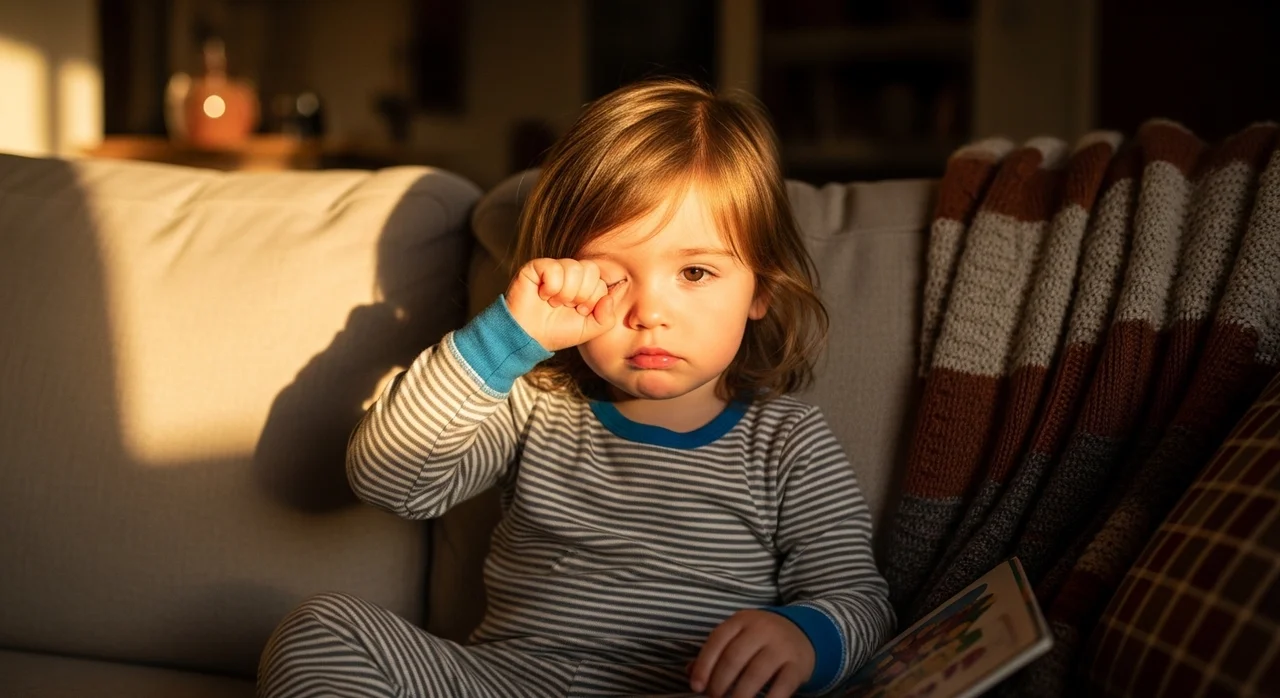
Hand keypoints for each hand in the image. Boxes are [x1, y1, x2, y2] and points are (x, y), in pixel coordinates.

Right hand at [505, 258, 620, 351]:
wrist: (528, 337)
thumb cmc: (557, 332)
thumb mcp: (589, 330)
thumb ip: (607, 317)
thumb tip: (611, 296)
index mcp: (585, 286)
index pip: (601, 281)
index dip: (593, 299)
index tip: (580, 312)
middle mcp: (570, 274)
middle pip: (591, 270)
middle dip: (582, 294)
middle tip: (568, 306)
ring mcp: (554, 268)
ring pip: (574, 268)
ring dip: (566, 292)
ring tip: (554, 303)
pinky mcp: (537, 267)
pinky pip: (554, 268)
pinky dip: (551, 287)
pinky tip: (543, 296)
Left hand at [689, 610, 814, 697]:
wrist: (802, 633)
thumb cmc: (760, 639)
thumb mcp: (737, 636)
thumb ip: (715, 652)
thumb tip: (690, 674)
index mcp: (741, 620)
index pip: (717, 641)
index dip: (703, 666)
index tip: (696, 687)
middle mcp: (762, 629)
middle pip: (734, 658)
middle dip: (719, 683)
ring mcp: (781, 646)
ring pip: (755, 673)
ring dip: (739, 695)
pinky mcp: (797, 664)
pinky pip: (782, 685)